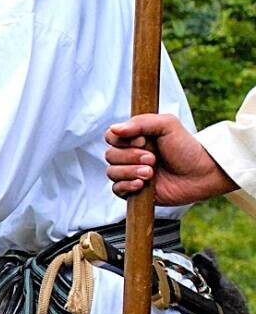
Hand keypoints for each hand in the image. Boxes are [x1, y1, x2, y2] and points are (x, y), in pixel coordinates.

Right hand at [104, 113, 236, 204]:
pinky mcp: (134, 190)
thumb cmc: (187, 148)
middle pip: (110, 155)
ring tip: (151, 173)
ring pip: (112, 172)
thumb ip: (141, 122)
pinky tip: (142, 185)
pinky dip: (127, 186)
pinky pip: (116, 189)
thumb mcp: (168, 125)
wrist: (202, 174)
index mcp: (135, 138)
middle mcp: (130, 155)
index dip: (122, 141)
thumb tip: (114, 128)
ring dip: (130, 172)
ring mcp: (131, 173)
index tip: (143, 141)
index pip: (111, 137)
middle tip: (153, 159)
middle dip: (131, 158)